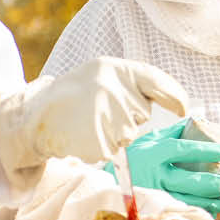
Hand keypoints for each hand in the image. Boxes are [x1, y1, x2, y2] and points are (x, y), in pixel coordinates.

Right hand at [0, 57, 188, 173]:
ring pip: (128, 135)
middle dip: (125, 116)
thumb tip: (179, 103)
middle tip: (96, 109)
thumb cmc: (74, 94)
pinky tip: (82, 135)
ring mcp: (109, 118)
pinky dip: (101, 147)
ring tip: (86, 121)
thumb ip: (136, 82)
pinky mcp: (102, 142)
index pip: (158, 82)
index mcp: (117, 69)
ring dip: (112, 133)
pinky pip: (114, 150)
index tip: (182, 109)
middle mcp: (115, 91)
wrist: (36, 116)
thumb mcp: (102, 74)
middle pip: (141, 114)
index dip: (174, 96)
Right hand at [125, 119, 219, 214]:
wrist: (107, 186)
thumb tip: (196, 121)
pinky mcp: (150, 211)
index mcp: (151, 154)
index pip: (182, 149)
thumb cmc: (132, 161)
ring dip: (207, 202)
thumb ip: (171, 132)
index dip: (206, 150)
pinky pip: (177, 212)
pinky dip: (195, 212)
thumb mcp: (147, 142)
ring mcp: (151, 195)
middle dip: (211, 183)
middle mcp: (152, 175)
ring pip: (185, 200)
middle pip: (187, 180)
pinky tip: (209, 211)